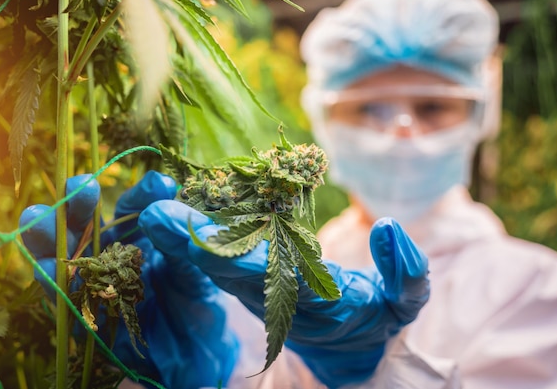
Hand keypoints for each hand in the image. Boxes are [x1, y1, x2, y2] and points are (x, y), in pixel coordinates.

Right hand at [19, 172, 238, 388]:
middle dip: (73, 207)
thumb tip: (158, 201)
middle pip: (82, 228)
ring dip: (47, 241)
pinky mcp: (92, 322)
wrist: (203, 351)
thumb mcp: (196, 263)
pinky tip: (51, 269)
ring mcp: (98, 288)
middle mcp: (111, 258)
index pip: (130, 207)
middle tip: (78, 188)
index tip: (159, 186)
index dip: (138, 195)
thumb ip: (180, 234)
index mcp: (138, 237)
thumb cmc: (198, 300)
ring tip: (38, 221)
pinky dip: (58, 287)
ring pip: (63, 261)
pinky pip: (69, 304)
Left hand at [139, 199, 429, 388]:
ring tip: (151, 210)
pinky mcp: (254, 281)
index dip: (230, 254)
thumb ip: (406, 272)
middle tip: (153, 214)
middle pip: (229, 268)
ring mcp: (260, 290)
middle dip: (190, 243)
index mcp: (312, 299)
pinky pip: (222, 260)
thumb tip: (390, 227)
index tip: (195, 231)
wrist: (352, 346)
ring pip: (218, 264)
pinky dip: (196, 242)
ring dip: (184, 241)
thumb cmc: (379, 320)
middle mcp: (276, 295)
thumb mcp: (405, 303)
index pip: (267, 275)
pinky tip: (172, 217)